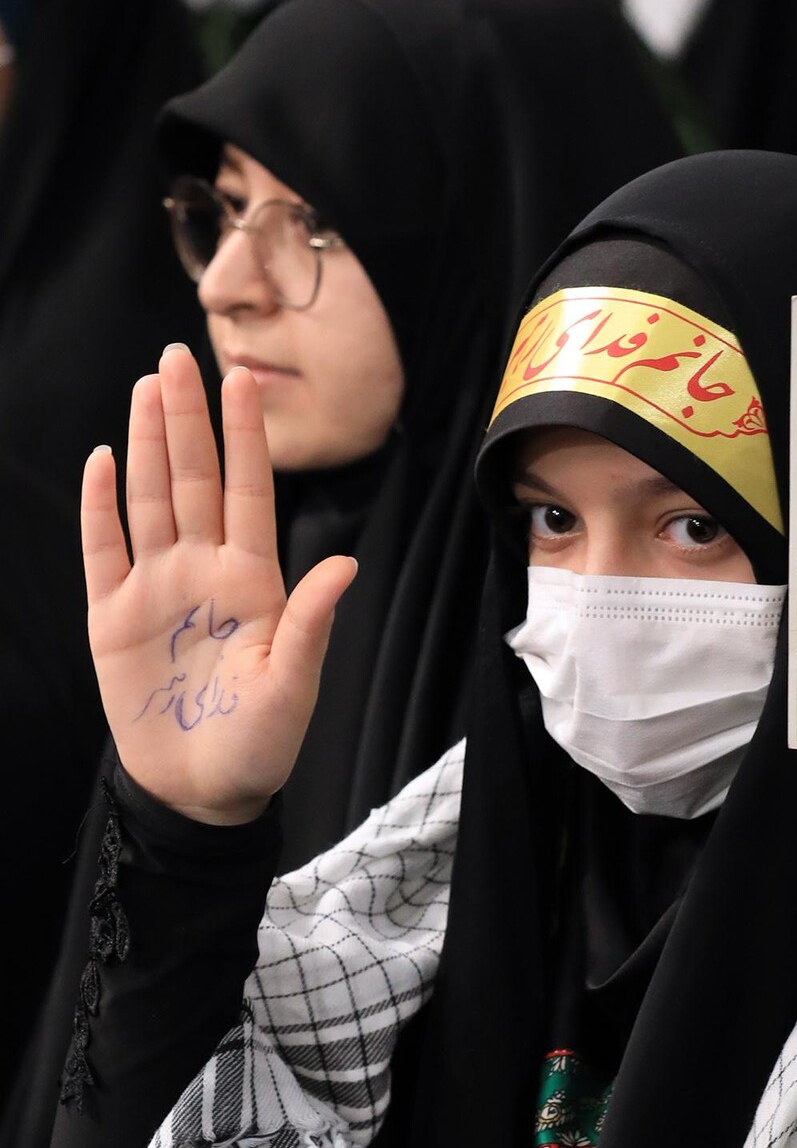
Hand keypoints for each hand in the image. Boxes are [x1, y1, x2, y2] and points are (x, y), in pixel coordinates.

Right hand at [83, 344, 356, 825]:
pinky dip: (101, 505)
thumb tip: (344, 564)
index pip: (248, 494)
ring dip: (149, 444)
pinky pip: (103, 549)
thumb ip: (312, 623)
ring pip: (150, 500)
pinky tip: (105, 459)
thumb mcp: (294, 687)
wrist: (202, 791)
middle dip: (188, 419)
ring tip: (147, 386)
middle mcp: (204, 574)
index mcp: (254, 584)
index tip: (242, 380)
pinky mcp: (112, 616)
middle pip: (194, 481)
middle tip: (177, 356)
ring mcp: (156, 590)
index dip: (244, 438)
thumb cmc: (260, 745)